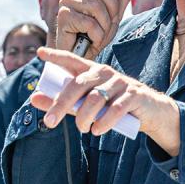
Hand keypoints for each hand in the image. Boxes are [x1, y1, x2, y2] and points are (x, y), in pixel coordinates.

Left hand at [32, 47, 180, 154]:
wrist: (151, 113)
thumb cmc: (114, 106)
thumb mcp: (88, 104)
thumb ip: (63, 101)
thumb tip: (33, 99)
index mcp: (93, 71)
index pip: (72, 60)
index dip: (56, 55)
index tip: (40, 53)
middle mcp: (106, 73)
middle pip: (79, 84)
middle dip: (61, 103)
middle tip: (49, 122)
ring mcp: (121, 82)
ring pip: (96, 98)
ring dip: (84, 117)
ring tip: (82, 130)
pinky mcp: (135, 95)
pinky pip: (116, 108)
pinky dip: (104, 121)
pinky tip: (97, 131)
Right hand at [55, 0, 143, 59]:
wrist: (81, 55)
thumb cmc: (95, 32)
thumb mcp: (114, 12)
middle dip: (112, 8)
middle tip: (107, 23)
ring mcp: (66, 3)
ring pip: (97, 6)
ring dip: (104, 25)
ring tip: (98, 33)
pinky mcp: (63, 16)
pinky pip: (90, 23)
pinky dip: (97, 35)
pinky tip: (91, 39)